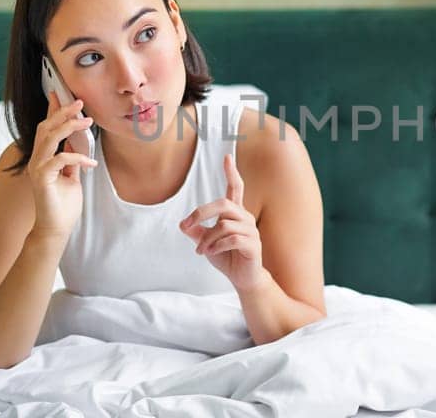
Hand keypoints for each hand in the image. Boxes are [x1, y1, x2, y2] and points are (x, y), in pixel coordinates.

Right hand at [28, 91, 97, 238]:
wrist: (56, 230)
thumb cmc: (64, 205)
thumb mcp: (72, 176)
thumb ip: (72, 158)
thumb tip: (78, 140)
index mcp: (44, 157)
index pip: (46, 128)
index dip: (52, 110)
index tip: (59, 93)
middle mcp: (37, 160)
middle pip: (45, 128)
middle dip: (62, 112)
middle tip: (80, 102)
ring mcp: (38, 169)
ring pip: (48, 138)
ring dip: (68, 127)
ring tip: (87, 122)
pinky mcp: (42, 180)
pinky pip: (59, 160)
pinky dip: (76, 157)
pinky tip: (91, 164)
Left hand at [178, 153, 267, 289]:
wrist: (243, 279)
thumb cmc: (227, 257)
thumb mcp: (207, 244)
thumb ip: (196, 233)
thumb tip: (182, 225)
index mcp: (235, 214)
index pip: (235, 188)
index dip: (231, 172)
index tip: (226, 156)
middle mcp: (244, 218)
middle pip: (223, 203)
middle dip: (201, 213)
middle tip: (186, 225)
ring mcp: (251, 231)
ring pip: (223, 225)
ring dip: (207, 239)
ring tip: (201, 250)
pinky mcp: (253, 245)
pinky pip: (231, 239)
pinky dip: (216, 246)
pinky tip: (210, 253)